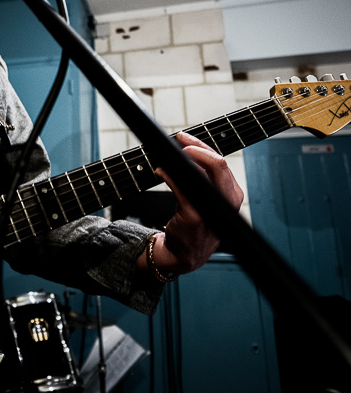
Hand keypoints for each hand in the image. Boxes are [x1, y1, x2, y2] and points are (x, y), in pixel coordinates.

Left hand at [149, 132, 243, 276]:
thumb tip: (183, 151)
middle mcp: (227, 203)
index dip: (203, 147)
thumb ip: (200, 177)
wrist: (183, 254)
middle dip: (196, 147)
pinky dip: (169, 175)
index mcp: (232, 195)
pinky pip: (181, 188)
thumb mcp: (204, 199)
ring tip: (166, 156)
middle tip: (179, 140)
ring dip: (181, 158)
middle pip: (219, 164)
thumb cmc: (194, 224)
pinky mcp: (194, 217)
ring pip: (202, 173)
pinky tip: (160, 171)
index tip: (185, 138)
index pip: (221, 163)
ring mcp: (212, 210)